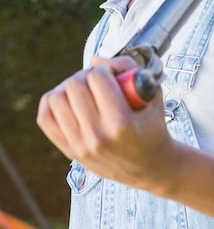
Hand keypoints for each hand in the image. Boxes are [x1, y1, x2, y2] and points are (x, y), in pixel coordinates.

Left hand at [37, 56, 173, 190]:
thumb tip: (94, 60)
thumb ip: (128, 69)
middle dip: (86, 75)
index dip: (106, 69)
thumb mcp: (152, 95)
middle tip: (98, 81)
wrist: (150, 167)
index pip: (98, 78)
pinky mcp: (70, 151)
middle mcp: (97, 135)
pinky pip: (45, 118)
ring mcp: (80, 145)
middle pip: (74, 85)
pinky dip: (52, 103)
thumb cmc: (152, 127)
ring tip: (84, 90)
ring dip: (68, 88)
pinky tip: (68, 100)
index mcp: (120, 123)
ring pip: (56, 99)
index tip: (114, 74)